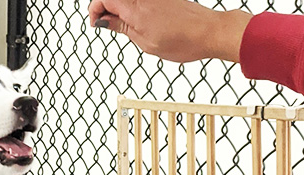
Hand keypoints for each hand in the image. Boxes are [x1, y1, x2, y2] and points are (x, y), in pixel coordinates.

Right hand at [88, 0, 251, 62]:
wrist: (209, 31)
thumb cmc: (183, 40)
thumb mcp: (146, 42)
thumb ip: (122, 28)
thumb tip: (103, 21)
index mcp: (136, 9)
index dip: (95, 11)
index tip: (97, 25)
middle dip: (104, 9)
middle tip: (108, 27)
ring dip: (118, 10)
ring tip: (125, 28)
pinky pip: (138, 0)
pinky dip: (131, 8)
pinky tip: (138, 23)